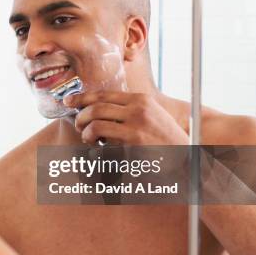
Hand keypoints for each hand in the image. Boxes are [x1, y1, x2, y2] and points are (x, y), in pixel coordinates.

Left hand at [64, 91, 189, 145]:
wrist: (187, 159)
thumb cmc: (166, 139)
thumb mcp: (152, 114)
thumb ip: (129, 108)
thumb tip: (99, 106)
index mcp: (140, 100)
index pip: (103, 94)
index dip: (81, 97)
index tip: (68, 101)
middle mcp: (137, 111)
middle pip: (95, 109)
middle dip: (81, 118)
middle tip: (79, 127)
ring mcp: (135, 129)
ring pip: (95, 127)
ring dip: (87, 135)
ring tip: (90, 141)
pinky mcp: (133, 148)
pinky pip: (104, 147)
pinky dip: (96, 151)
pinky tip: (100, 153)